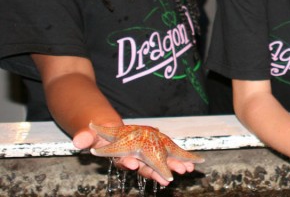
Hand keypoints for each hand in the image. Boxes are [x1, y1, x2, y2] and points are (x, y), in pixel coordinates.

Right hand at [74, 124, 199, 186]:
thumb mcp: (88, 134)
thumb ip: (84, 137)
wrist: (107, 129)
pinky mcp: (152, 149)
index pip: (122, 161)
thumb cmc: (96, 134)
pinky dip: (177, 159)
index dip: (127, 163)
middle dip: (156, 173)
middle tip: (168, 180)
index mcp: (117, 155)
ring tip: (185, 170)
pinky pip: (166, 155)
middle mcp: (132, 158)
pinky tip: (191, 163)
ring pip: (159, 163)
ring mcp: (143, 154)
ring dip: (171, 167)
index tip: (133, 165)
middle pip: (144, 167)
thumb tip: (78, 141)